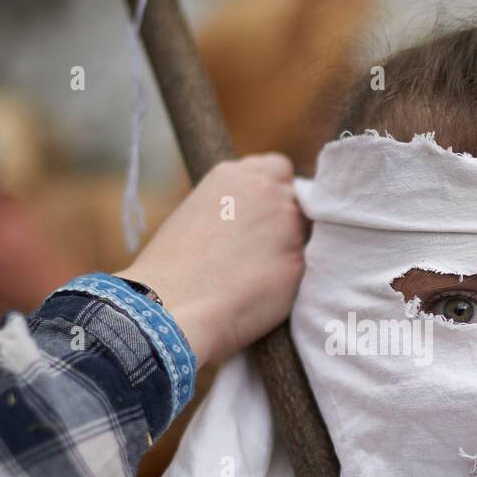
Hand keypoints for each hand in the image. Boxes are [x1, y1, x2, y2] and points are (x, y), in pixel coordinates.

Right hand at [117, 153, 307, 366]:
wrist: (169, 308)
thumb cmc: (172, 270)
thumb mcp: (198, 213)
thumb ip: (234, 205)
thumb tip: (256, 217)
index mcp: (235, 174)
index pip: (278, 168)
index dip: (275, 191)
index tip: (262, 213)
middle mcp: (267, 191)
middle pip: (298, 198)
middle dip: (289, 216)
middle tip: (264, 246)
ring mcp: (287, 225)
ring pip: (306, 233)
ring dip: (291, 248)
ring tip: (255, 274)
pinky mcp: (298, 262)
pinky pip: (304, 268)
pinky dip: (289, 279)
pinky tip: (260, 292)